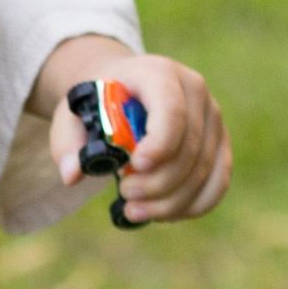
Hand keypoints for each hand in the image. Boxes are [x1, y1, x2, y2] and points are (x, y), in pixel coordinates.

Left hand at [37, 42, 230, 223]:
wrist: (124, 87)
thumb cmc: (98, 101)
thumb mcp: (72, 113)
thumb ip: (67, 142)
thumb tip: (71, 175)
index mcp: (158, 73)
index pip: (171, 111)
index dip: (159, 144)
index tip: (134, 168)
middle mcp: (194, 90)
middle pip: (189, 147)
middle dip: (158, 182)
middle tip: (125, 196)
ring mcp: (213, 117)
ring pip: (204, 170)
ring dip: (171, 201)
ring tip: (134, 210)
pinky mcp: (220, 141)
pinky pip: (219, 181)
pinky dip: (193, 205)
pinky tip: (165, 215)